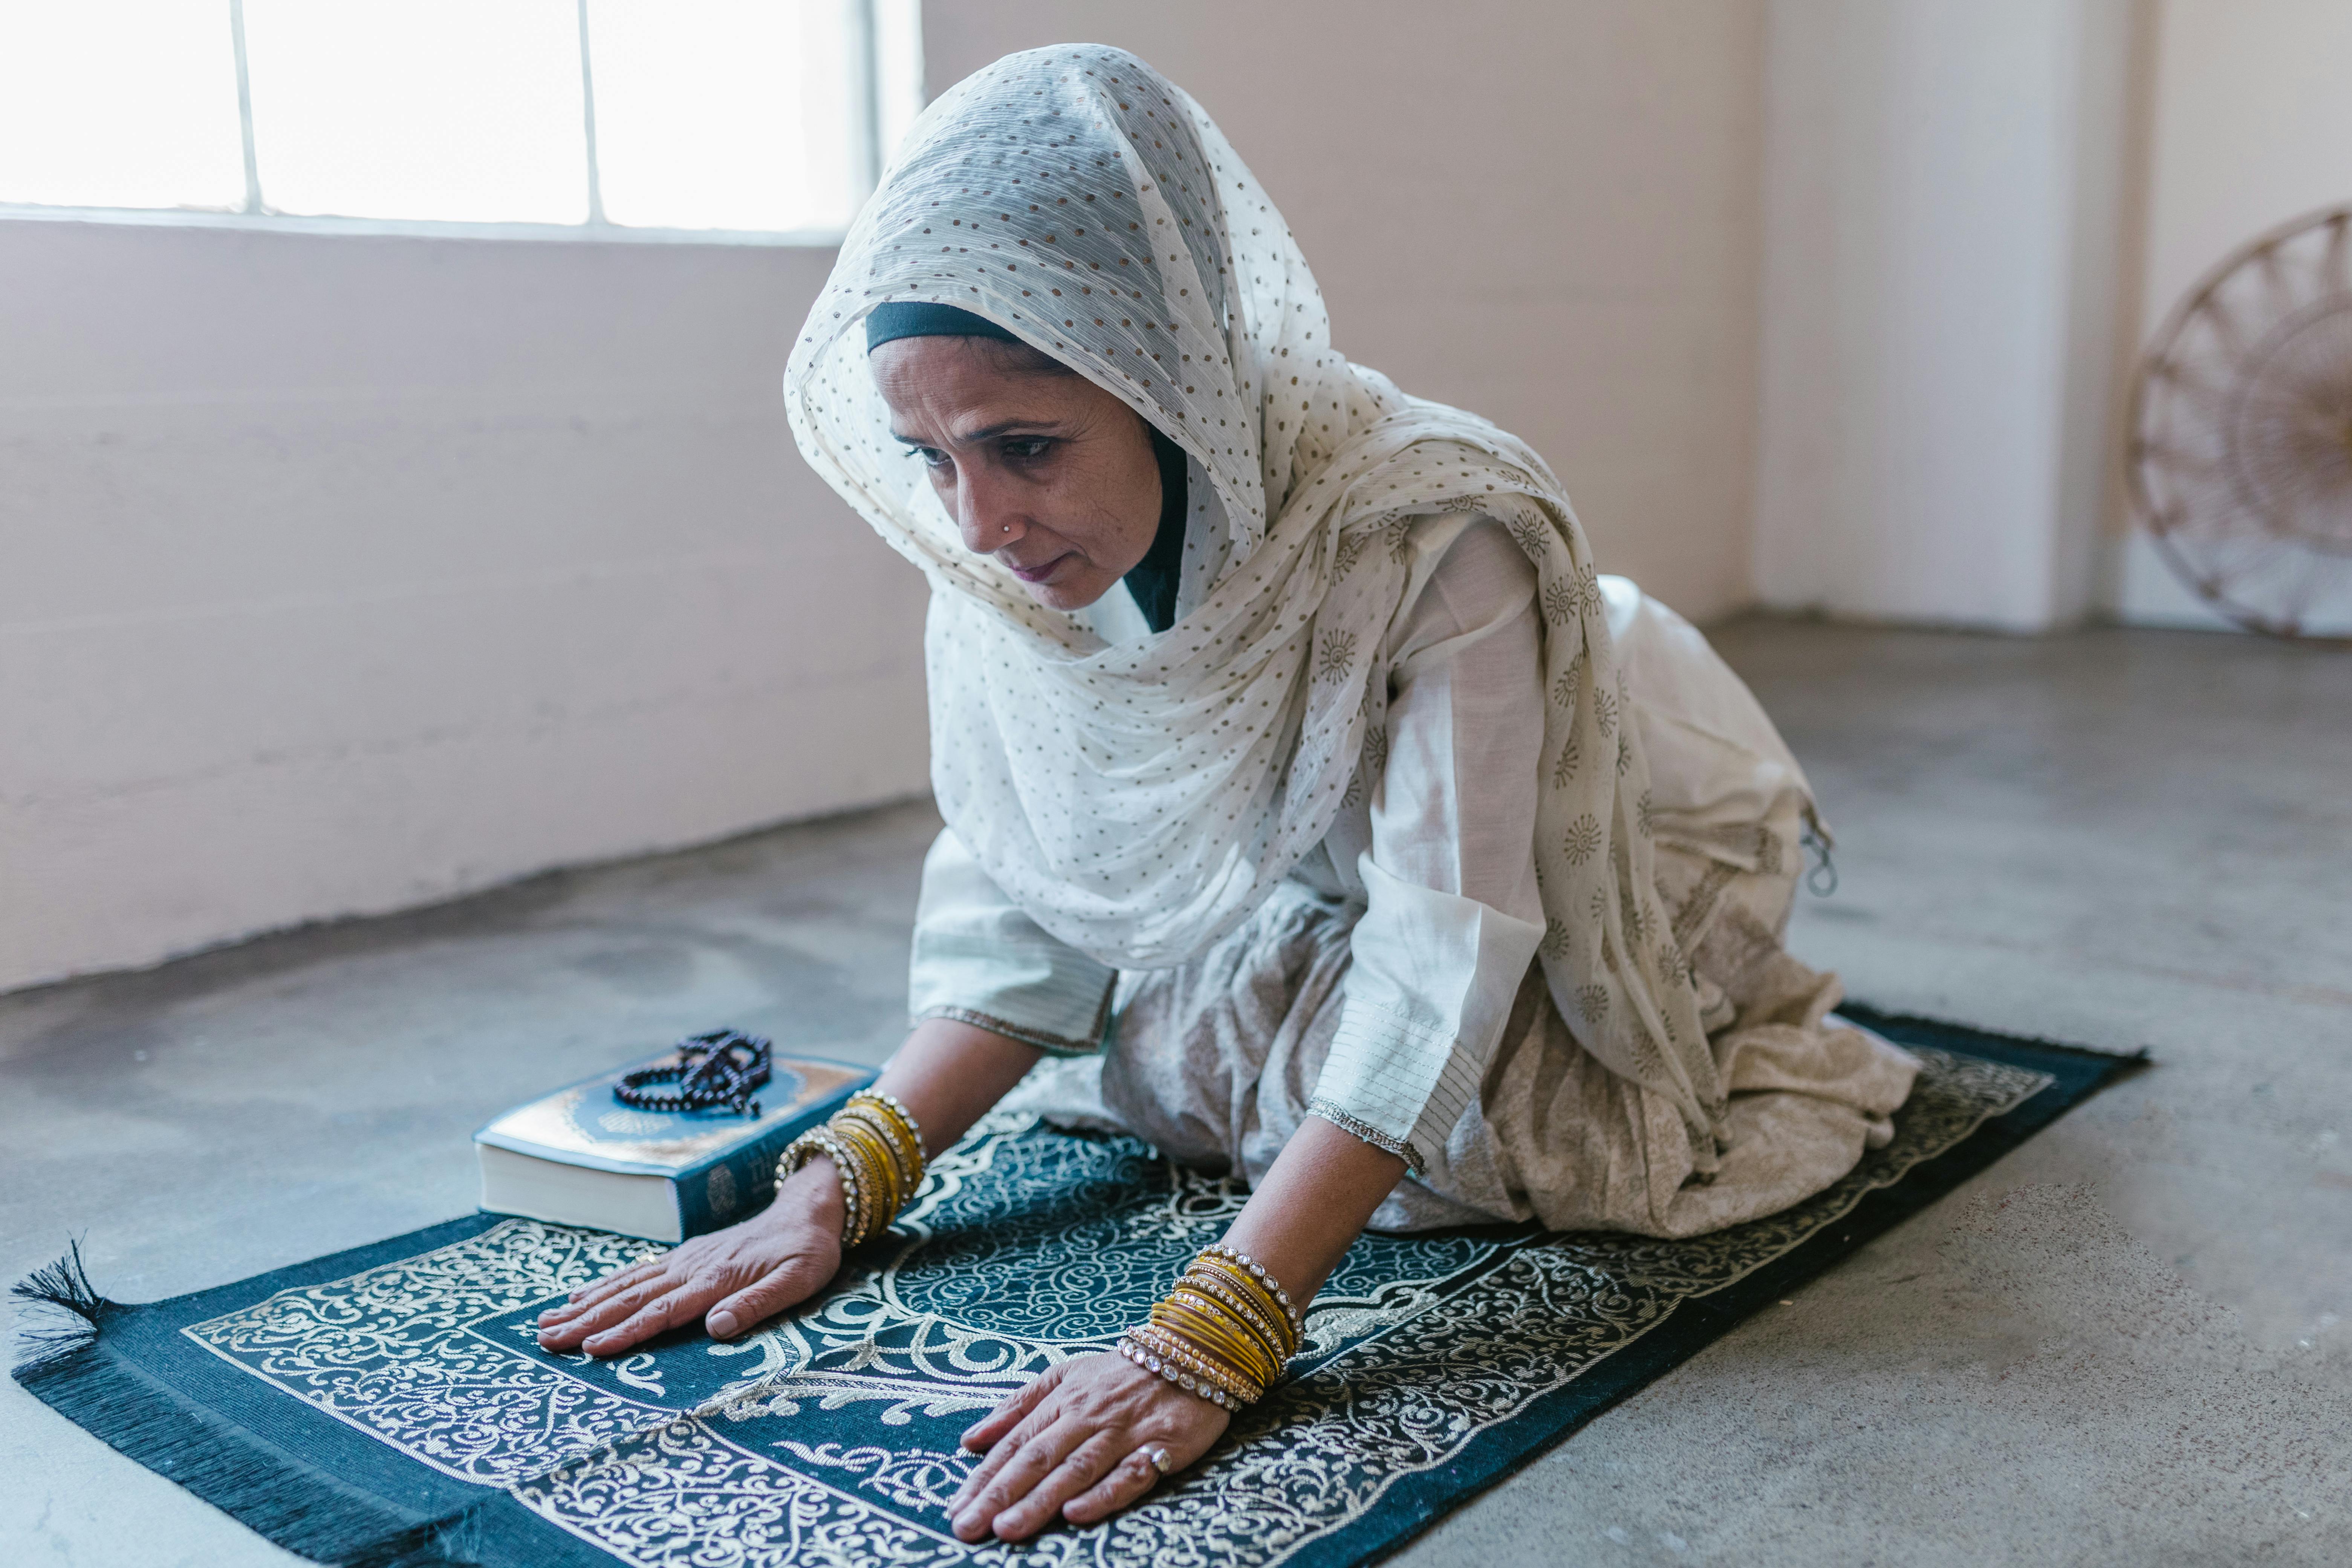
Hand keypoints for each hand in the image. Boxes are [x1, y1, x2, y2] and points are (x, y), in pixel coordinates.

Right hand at [534, 1162, 844, 1356]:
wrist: (808, 1210)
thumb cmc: (807, 1251)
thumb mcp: (798, 1280)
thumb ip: (757, 1303)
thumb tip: (717, 1328)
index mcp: (716, 1279)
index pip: (662, 1312)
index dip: (625, 1332)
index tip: (589, 1349)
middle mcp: (692, 1268)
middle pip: (631, 1299)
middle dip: (586, 1322)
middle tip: (545, 1341)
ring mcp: (685, 1260)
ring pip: (626, 1285)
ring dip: (586, 1305)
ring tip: (546, 1323)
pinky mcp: (685, 1256)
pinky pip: (638, 1272)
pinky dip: (605, 1285)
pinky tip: (579, 1296)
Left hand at [947, 1351, 1228, 1541]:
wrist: (1193, 1354)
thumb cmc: (1121, 1372)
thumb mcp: (1065, 1375)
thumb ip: (1019, 1407)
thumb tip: (970, 1439)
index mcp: (1062, 1401)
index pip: (1015, 1444)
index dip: (983, 1477)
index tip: (955, 1508)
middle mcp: (1087, 1417)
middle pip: (1037, 1459)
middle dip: (999, 1495)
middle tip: (966, 1526)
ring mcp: (1123, 1433)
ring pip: (1075, 1470)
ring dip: (1040, 1500)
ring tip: (1007, 1529)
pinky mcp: (1159, 1447)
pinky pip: (1129, 1475)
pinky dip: (1103, 1494)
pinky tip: (1076, 1514)